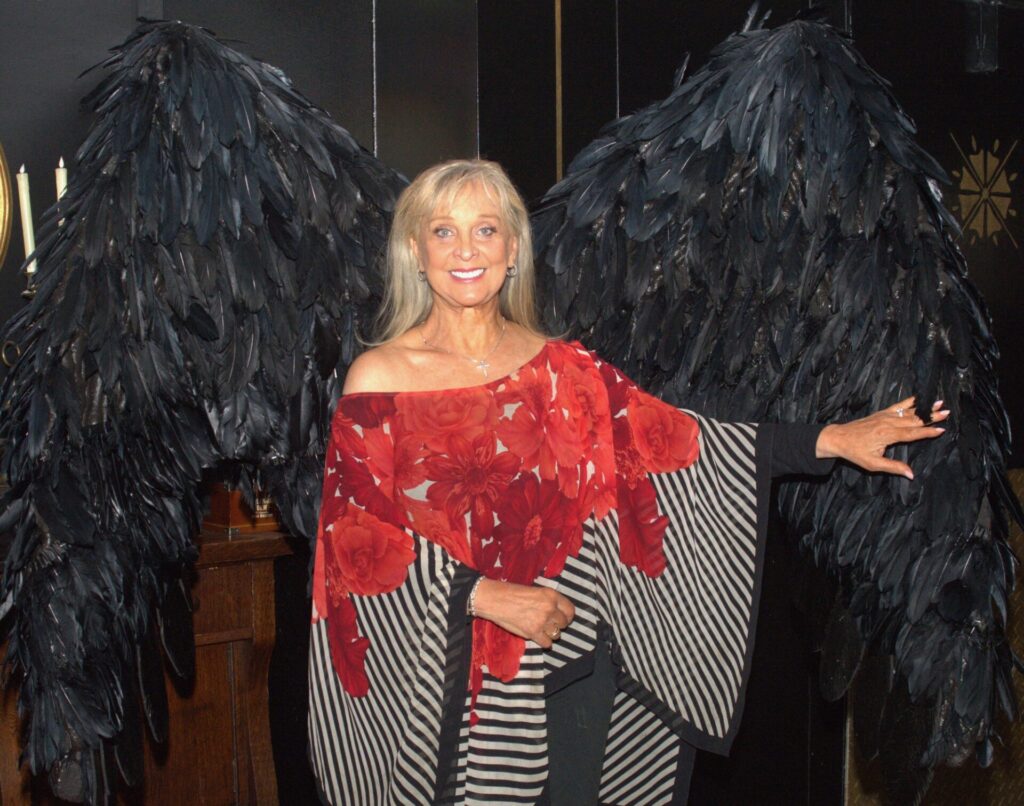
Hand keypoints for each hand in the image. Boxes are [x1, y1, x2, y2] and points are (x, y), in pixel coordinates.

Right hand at [472, 579, 575, 648]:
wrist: (495, 599)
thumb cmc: (512, 593)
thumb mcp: (535, 590)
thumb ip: (548, 601)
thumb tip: (557, 612)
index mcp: (551, 595)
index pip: (570, 610)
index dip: (568, 616)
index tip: (564, 619)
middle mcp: (549, 608)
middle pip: (564, 623)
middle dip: (558, 625)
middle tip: (548, 624)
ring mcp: (542, 621)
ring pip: (557, 634)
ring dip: (550, 634)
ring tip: (542, 630)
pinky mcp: (533, 632)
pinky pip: (547, 643)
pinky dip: (543, 642)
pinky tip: (537, 637)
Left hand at [815, 396, 948, 479]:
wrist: (838, 438)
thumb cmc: (855, 452)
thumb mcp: (873, 464)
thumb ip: (893, 467)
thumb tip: (911, 474)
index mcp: (888, 435)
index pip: (913, 433)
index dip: (928, 431)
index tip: (942, 430)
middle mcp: (888, 423)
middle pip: (914, 419)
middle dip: (931, 416)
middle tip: (947, 412)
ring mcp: (884, 416)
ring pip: (908, 411)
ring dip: (925, 407)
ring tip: (939, 402)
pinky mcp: (881, 412)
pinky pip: (898, 405)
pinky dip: (910, 401)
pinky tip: (919, 397)